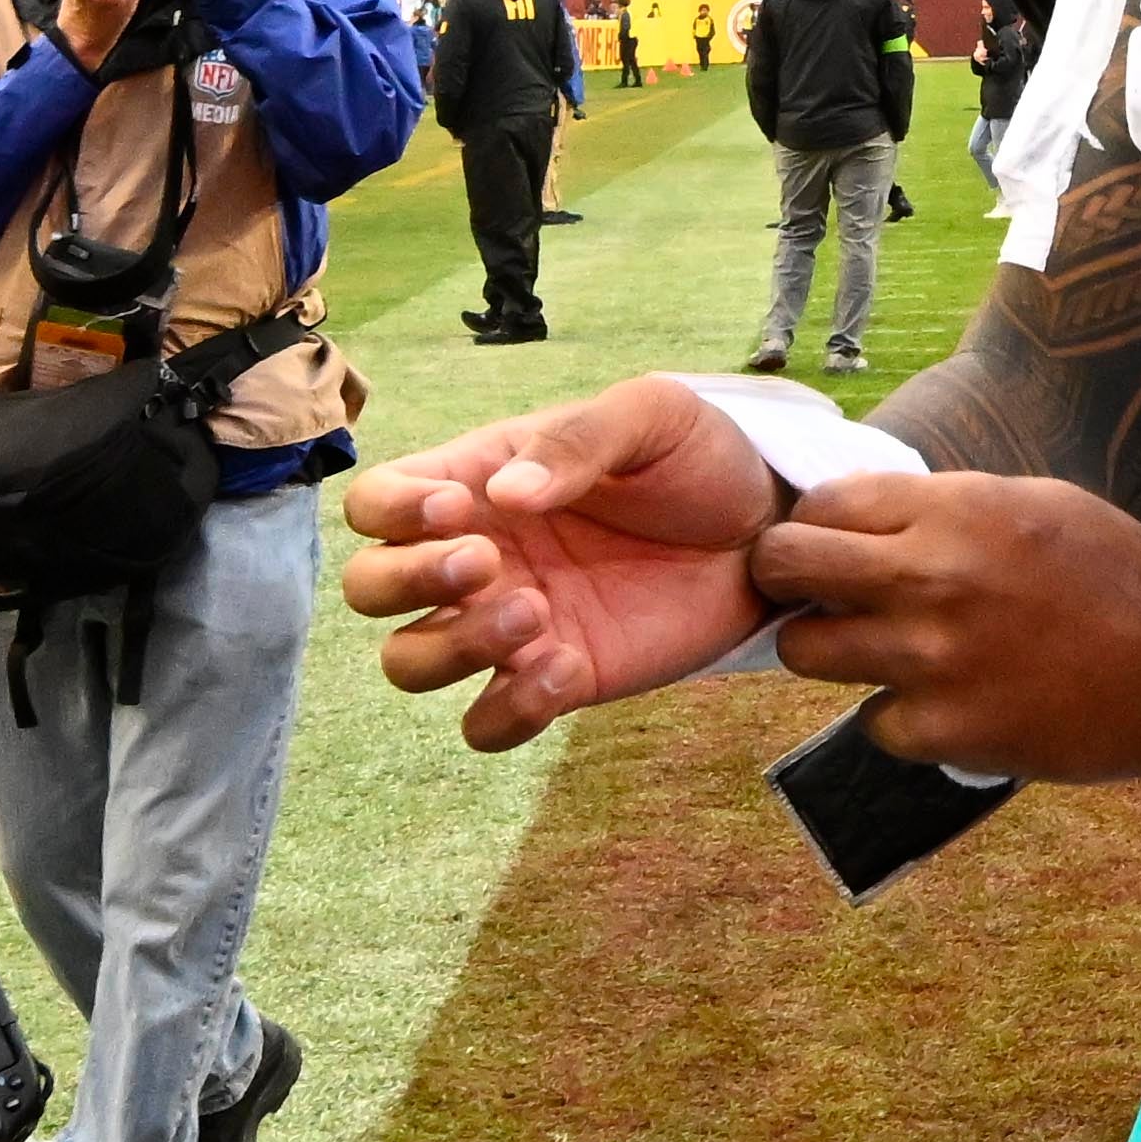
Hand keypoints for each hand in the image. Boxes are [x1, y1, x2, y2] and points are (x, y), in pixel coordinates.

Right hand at [341, 375, 789, 747]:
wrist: (771, 529)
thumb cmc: (699, 458)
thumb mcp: (648, 417)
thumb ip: (575, 444)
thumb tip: (506, 495)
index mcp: (479, 481)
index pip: (377, 502)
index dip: (392, 511)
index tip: (459, 508)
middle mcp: (479, 557)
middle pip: (368, 590)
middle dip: (407, 582)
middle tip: (489, 564)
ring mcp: (511, 624)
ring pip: (409, 663)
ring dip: (451, 649)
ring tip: (536, 616)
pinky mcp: (558, 680)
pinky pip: (487, 724)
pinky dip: (507, 710)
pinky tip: (567, 668)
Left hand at [749, 469, 1140, 780]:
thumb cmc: (1116, 578)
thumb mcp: (1034, 502)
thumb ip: (945, 507)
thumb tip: (866, 516)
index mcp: (954, 510)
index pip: (820, 505)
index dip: (814, 523)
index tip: (827, 542)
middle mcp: (929, 579)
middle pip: (784, 568)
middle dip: (783, 577)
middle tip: (808, 592)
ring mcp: (929, 661)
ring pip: (805, 652)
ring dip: (829, 647)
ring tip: (874, 647)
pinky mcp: (943, 732)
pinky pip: (872, 720)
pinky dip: (896, 714)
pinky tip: (943, 701)